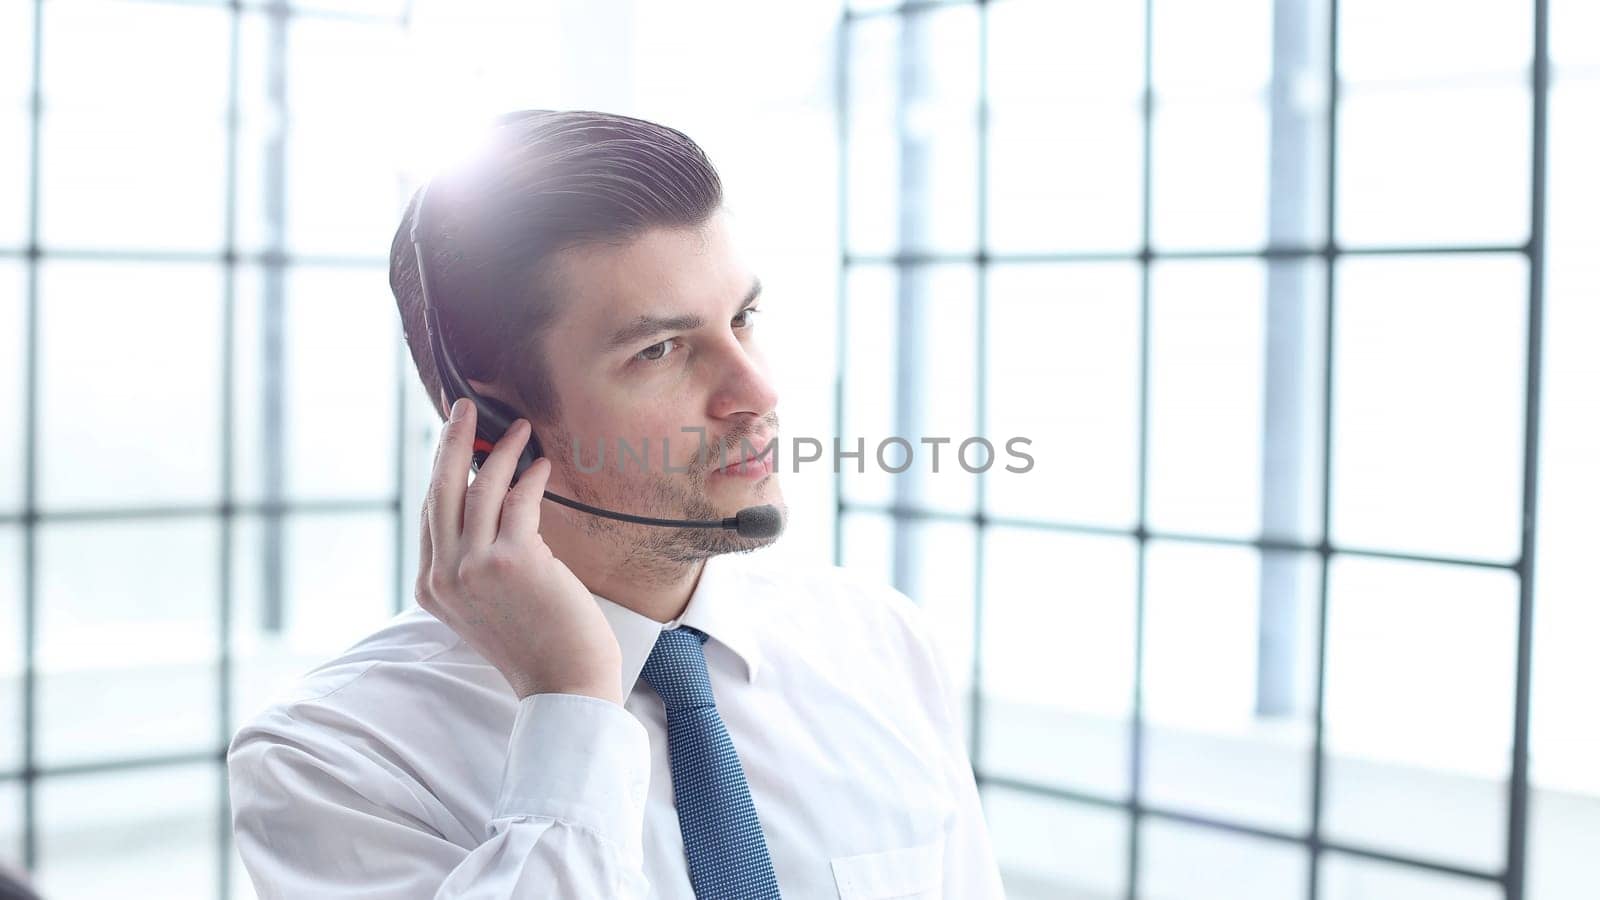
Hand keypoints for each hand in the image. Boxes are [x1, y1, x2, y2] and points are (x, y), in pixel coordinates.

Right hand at [416, 398, 623, 703]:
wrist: (563, 683)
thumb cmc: (535, 641)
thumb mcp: (485, 603)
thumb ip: (472, 562)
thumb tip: (485, 501)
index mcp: (430, 587)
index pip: (430, 513)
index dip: (441, 469)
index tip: (453, 438)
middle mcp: (443, 576)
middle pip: (441, 489)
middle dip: (453, 440)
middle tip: (465, 406)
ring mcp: (473, 568)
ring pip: (478, 488)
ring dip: (502, 450)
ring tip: (520, 427)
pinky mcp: (510, 561)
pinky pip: (518, 501)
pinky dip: (531, 477)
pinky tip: (543, 464)